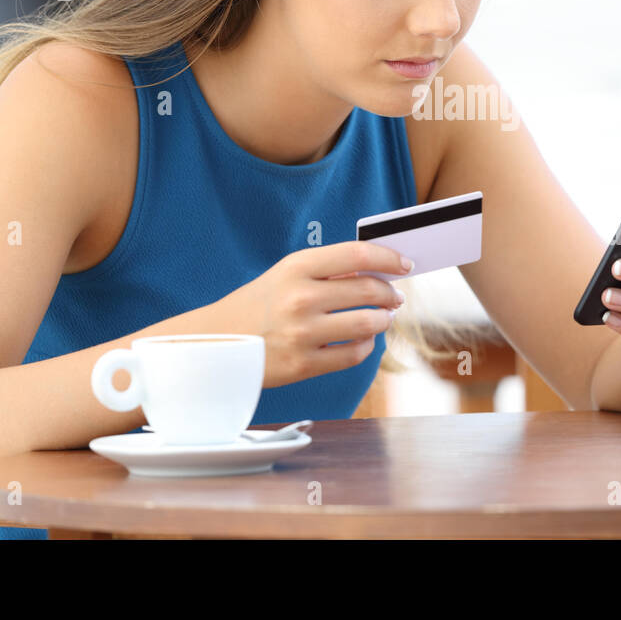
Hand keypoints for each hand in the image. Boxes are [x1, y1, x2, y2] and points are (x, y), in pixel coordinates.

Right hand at [209, 241, 409, 387]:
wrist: (215, 341)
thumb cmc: (258, 305)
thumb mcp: (286, 275)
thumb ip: (328, 271)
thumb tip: (378, 271)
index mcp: (297, 267)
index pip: (358, 255)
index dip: (389, 258)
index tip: (404, 264)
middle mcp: (301, 297)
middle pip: (369, 290)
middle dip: (390, 294)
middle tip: (395, 296)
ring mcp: (303, 333)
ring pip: (368, 324)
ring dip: (383, 320)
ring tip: (383, 318)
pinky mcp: (303, 364)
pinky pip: (354, 354)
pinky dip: (367, 346)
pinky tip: (364, 340)